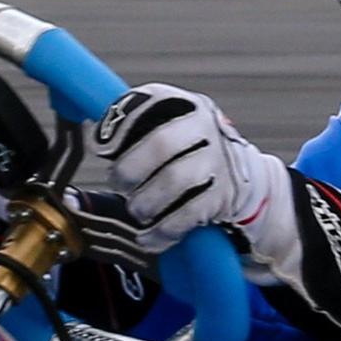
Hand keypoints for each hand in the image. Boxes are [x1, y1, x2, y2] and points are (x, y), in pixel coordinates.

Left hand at [93, 83, 299, 291]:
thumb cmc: (188, 152)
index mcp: (185, 104)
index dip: (119, 126)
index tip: (101, 148)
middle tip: (118, 183)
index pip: (149, 103)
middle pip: (161, 144)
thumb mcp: (168, 126)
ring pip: (174, 181)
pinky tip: (147, 237)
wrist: (243, 178)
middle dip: (128, 170)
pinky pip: (186, 216)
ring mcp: (217, 161)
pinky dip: (161, 231)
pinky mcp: (222, 196)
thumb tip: (96, 139)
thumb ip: (134, 128)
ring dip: (144, 202)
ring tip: (136, 208)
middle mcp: (205, 127)